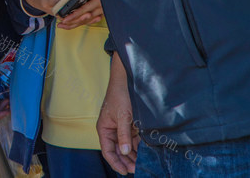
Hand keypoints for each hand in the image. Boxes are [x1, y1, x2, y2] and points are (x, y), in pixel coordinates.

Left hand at [56, 0, 104, 29]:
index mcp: (100, 0)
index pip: (84, 10)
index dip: (74, 15)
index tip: (65, 19)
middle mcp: (102, 8)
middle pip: (85, 18)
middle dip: (72, 22)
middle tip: (61, 24)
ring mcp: (104, 12)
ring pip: (88, 20)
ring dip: (76, 23)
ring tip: (65, 25)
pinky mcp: (106, 12)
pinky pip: (93, 19)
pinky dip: (85, 21)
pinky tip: (77, 21)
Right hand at [97, 53, 138, 174]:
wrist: (126, 81)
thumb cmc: (120, 96)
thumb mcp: (122, 116)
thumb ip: (123, 135)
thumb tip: (125, 151)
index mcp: (104, 129)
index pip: (107, 151)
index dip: (115, 162)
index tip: (125, 171)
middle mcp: (111, 131)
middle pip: (117, 151)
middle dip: (126, 161)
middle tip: (137, 169)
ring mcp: (121, 129)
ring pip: (126, 147)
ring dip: (133, 156)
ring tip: (142, 164)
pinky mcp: (129, 126)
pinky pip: (133, 140)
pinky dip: (138, 147)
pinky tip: (145, 153)